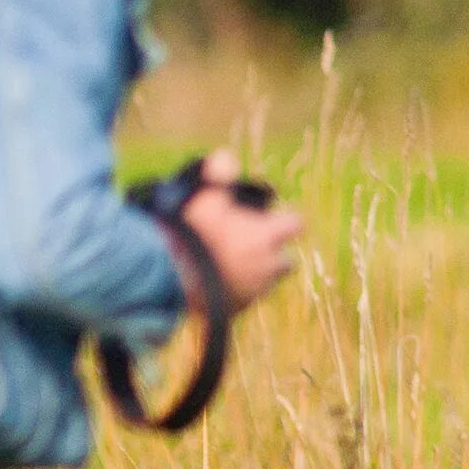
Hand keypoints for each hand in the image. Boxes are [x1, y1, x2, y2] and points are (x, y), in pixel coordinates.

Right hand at [176, 148, 304, 312]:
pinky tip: (214, 281)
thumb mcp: (205, 197)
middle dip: (272, 253)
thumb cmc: (192, 234)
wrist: (172, 278)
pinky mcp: (239, 310)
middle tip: (245, 243)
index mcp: (267, 236)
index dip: (284, 219)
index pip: (297, 224)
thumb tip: (227, 157)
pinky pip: (245, 299)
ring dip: (254, 273)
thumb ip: (219, 174)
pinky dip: (236, 291)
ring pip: (265, 281)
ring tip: (226, 263)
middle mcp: (269, 266)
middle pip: (286, 260)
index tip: (267, 217)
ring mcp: (256, 291)